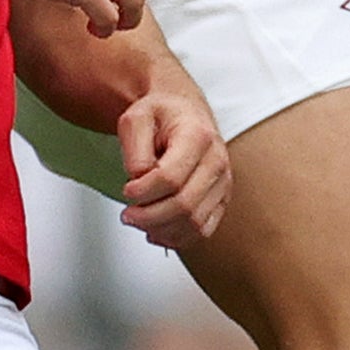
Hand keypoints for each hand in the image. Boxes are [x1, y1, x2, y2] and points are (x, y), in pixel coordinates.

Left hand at [113, 78, 229, 247]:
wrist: (183, 111)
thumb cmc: (161, 115)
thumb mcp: (136, 118)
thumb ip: (134, 148)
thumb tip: (139, 179)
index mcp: (197, 136)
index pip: (170, 178)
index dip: (143, 191)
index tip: (126, 189)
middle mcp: (217, 160)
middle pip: (184, 205)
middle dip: (148, 216)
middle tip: (127, 214)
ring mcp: (222, 182)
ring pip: (194, 223)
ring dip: (161, 229)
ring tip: (139, 221)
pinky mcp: (221, 199)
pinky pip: (202, 230)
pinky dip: (177, 238)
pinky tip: (156, 231)